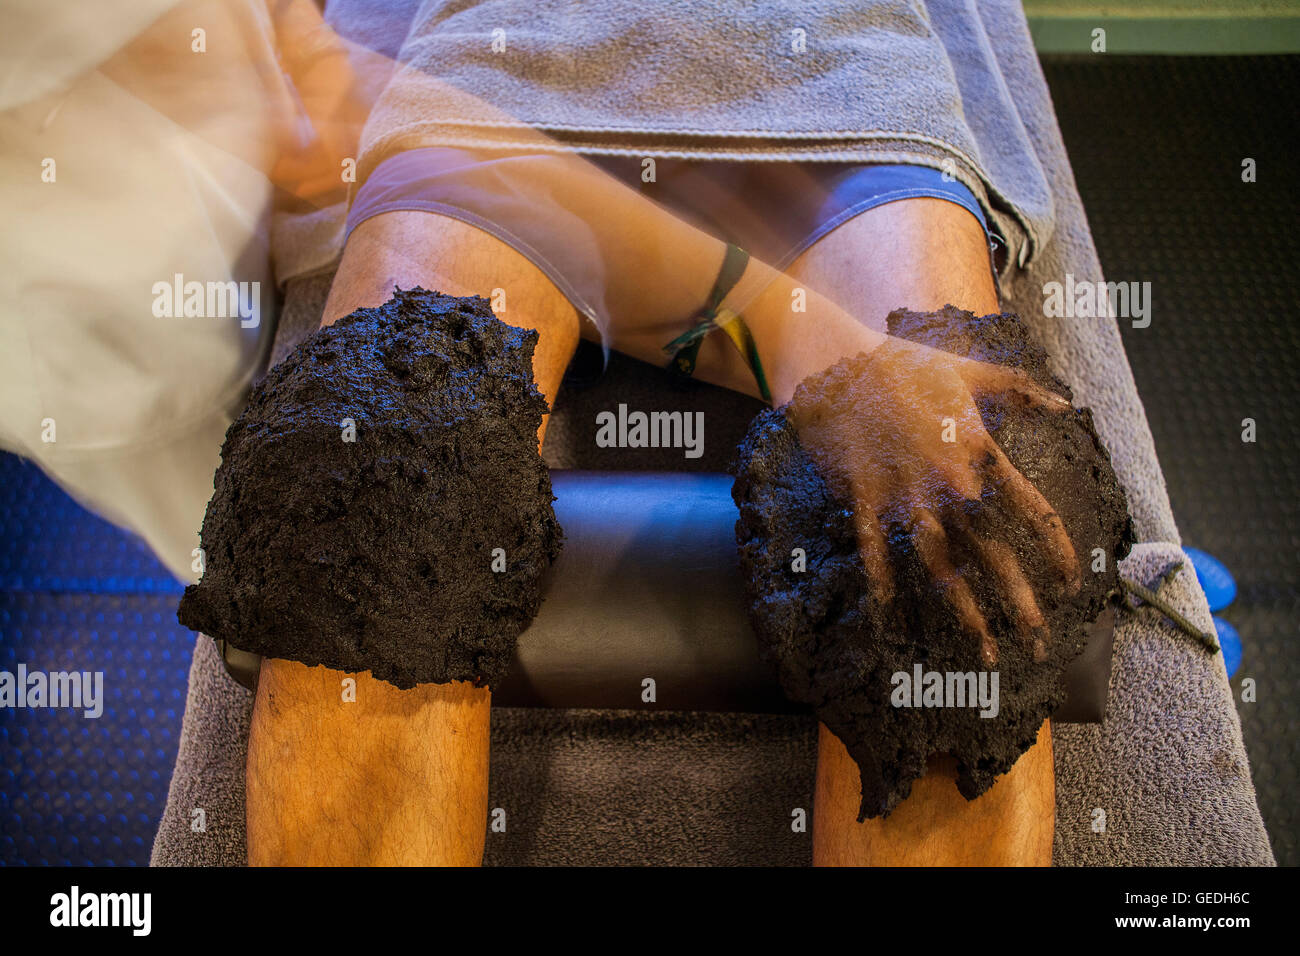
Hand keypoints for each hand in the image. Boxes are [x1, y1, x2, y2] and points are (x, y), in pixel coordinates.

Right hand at [787, 336, 1079, 666]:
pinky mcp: (865, 502)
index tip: (1072, 584)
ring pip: (942, 568)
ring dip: (966, 614)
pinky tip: (888, 610)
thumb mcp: (972, 370)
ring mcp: (904, 498)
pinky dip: (882, 581)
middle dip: (1021, 605)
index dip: (1058, 552)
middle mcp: (948, 485)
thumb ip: (1022, 389)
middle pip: (994, 556)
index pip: (1034, 512)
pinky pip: (876, 551)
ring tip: (986, 652)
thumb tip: (1065, 405)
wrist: (837, 366)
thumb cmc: (905, 365)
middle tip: (1038, 644)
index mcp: (980, 453)